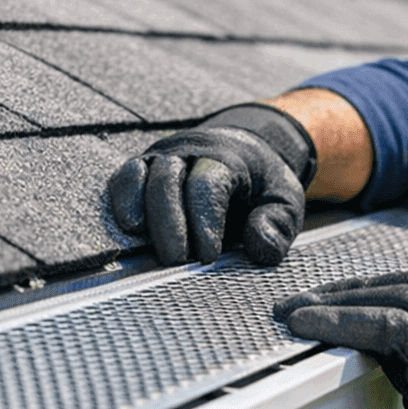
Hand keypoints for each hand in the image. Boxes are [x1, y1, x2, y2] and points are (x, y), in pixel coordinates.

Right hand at [108, 104, 315, 265]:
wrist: (246, 147)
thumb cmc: (263, 182)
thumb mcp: (285, 200)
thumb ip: (278, 224)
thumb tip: (259, 247)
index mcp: (227, 157)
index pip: (208, 185)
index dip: (204, 220)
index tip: (208, 256)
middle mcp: (189, 150)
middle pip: (167, 180)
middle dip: (169, 224)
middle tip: (176, 260)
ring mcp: (162, 156)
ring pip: (140, 175)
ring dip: (139, 212)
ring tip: (146, 249)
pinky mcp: (143, 166)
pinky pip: (124, 178)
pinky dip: (121, 200)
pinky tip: (128, 228)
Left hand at [276, 270, 407, 408]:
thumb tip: (392, 364)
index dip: (374, 291)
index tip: (339, 300)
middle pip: (399, 282)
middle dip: (347, 289)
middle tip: (304, 300)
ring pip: (387, 295)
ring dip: (334, 301)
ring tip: (294, 312)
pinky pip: (381, 323)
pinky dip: (340, 321)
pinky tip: (309, 325)